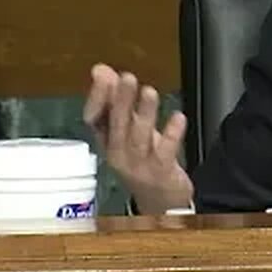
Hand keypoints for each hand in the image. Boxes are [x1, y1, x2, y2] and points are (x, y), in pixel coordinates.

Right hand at [83, 64, 193, 214]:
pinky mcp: (161, 172)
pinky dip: (171, 135)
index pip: (93, 119)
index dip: (98, 98)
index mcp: (107, 141)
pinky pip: (165, 152)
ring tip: (149, 92)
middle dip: (120, 100)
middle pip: (116, 125)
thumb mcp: (127, 130)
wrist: (158, 202)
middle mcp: (118, 153)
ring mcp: (139, 164)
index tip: (103, 75)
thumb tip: (101, 69)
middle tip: (126, 78)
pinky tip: (178, 117)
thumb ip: (116, 99)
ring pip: (139, 137)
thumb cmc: (142, 159)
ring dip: (144, 114)